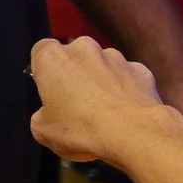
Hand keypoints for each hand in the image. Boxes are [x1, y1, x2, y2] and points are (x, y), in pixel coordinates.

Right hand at [28, 37, 168, 163]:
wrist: (134, 134)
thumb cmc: (81, 128)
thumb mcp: (42, 131)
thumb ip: (41, 115)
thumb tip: (49, 115)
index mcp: (52, 57)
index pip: (40, 51)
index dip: (44, 72)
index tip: (49, 92)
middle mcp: (84, 48)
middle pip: (74, 58)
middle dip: (74, 75)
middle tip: (75, 105)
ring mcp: (116, 57)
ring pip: (102, 66)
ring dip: (101, 82)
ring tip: (105, 113)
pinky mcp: (142, 70)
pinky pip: (128, 78)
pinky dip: (126, 91)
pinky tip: (126, 113)